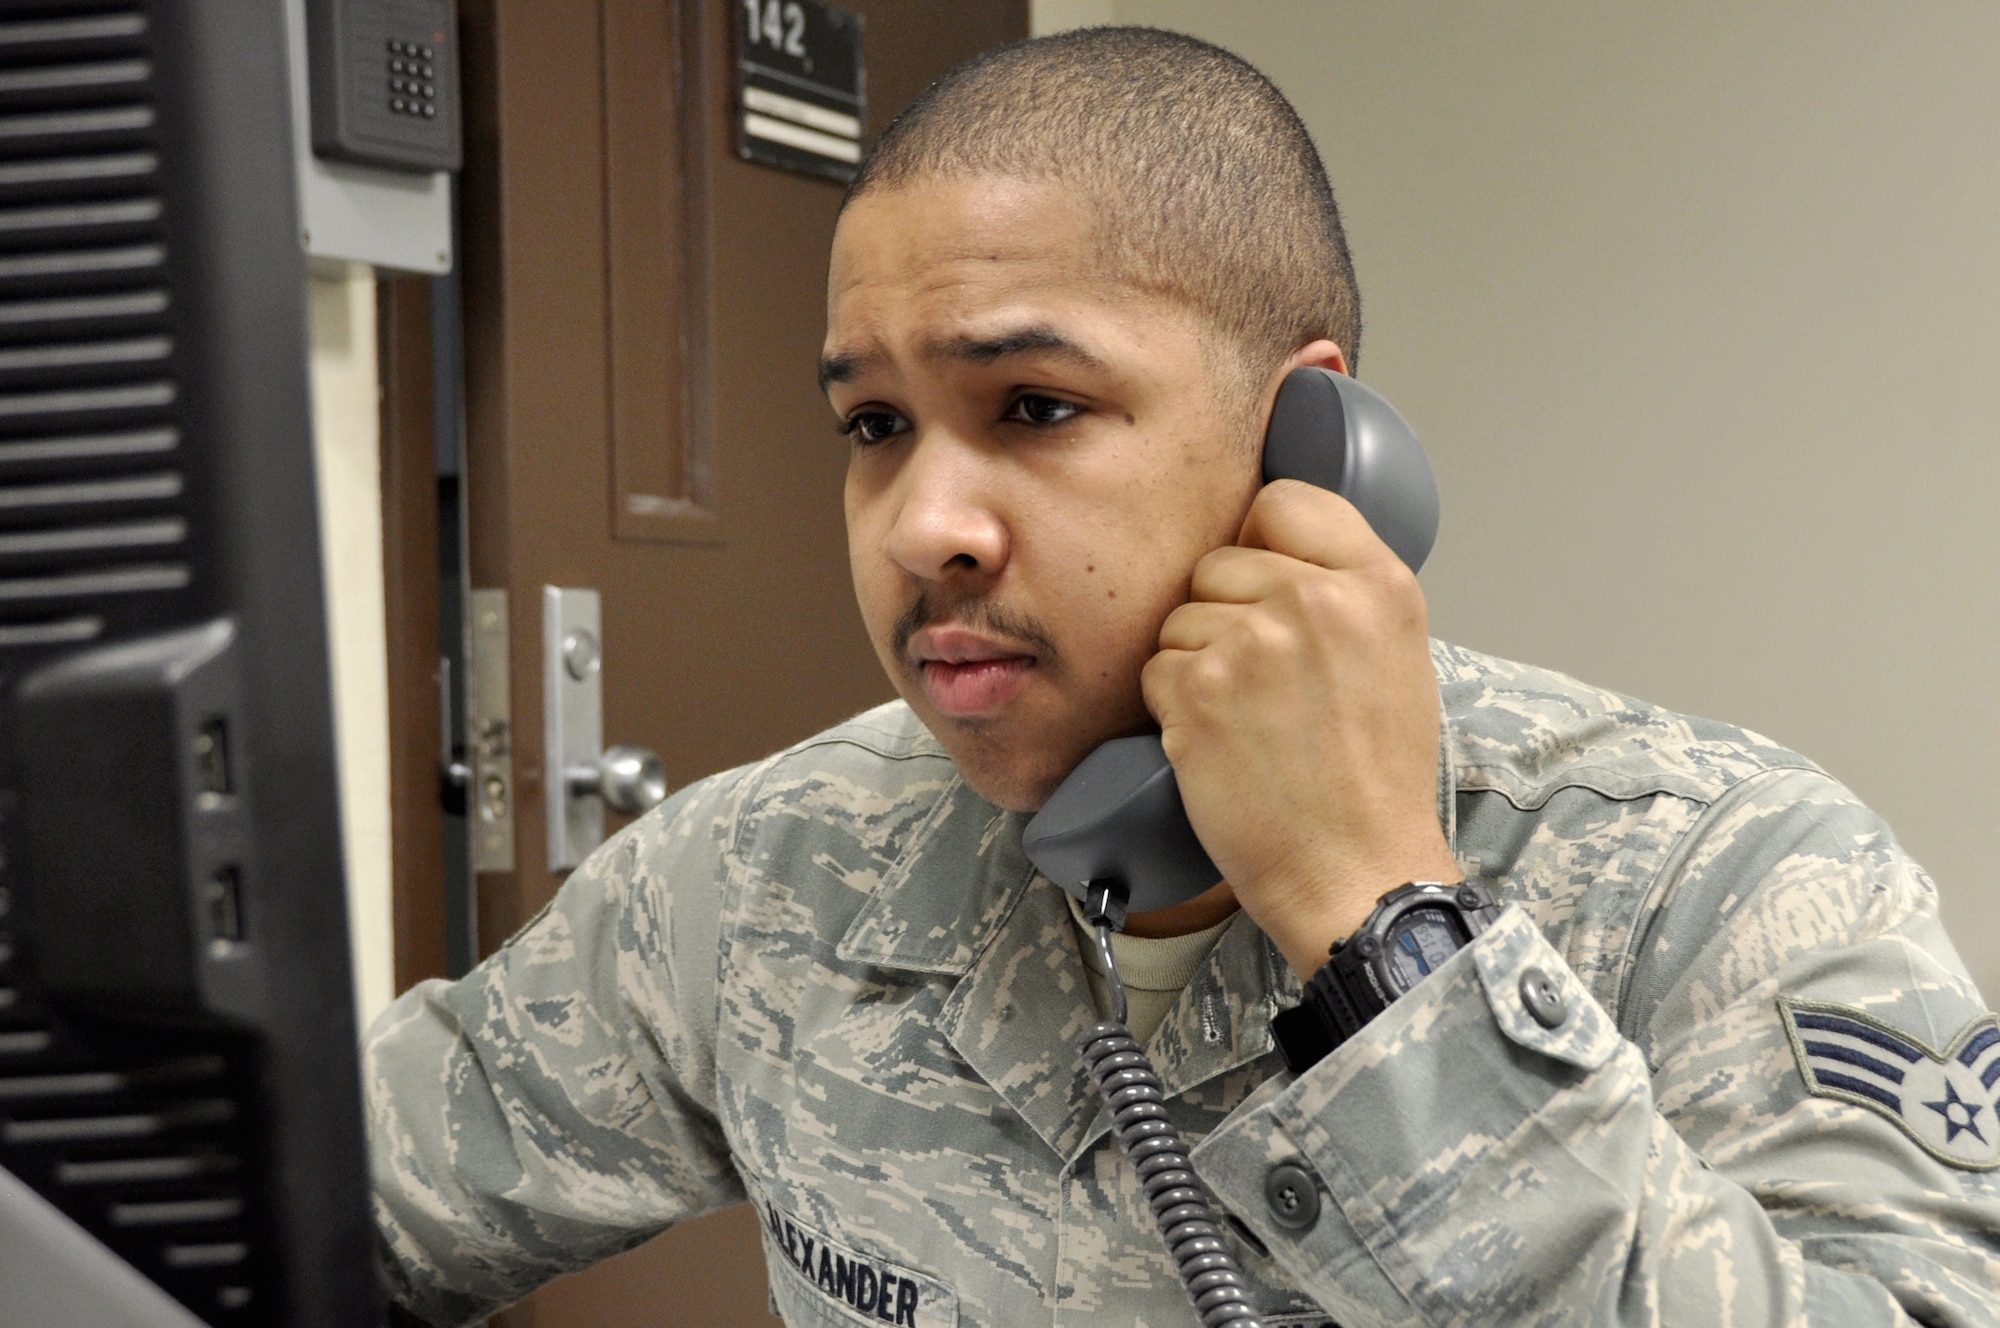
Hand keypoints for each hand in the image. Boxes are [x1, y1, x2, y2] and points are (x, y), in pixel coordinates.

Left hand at [1141, 479, 1459, 976]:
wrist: (1356, 870)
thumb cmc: (1376, 779)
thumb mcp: (1397, 655)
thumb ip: (1344, 590)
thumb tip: (1273, 550)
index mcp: (1377, 583)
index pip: (1282, 503)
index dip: (1260, 544)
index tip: (1263, 582)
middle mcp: (1316, 601)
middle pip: (1218, 562)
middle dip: (1223, 616)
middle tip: (1262, 683)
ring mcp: (1252, 643)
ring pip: (1179, 618)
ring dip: (1195, 664)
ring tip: (1247, 720)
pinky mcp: (1198, 691)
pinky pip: (1155, 669)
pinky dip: (1172, 708)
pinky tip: (1219, 744)